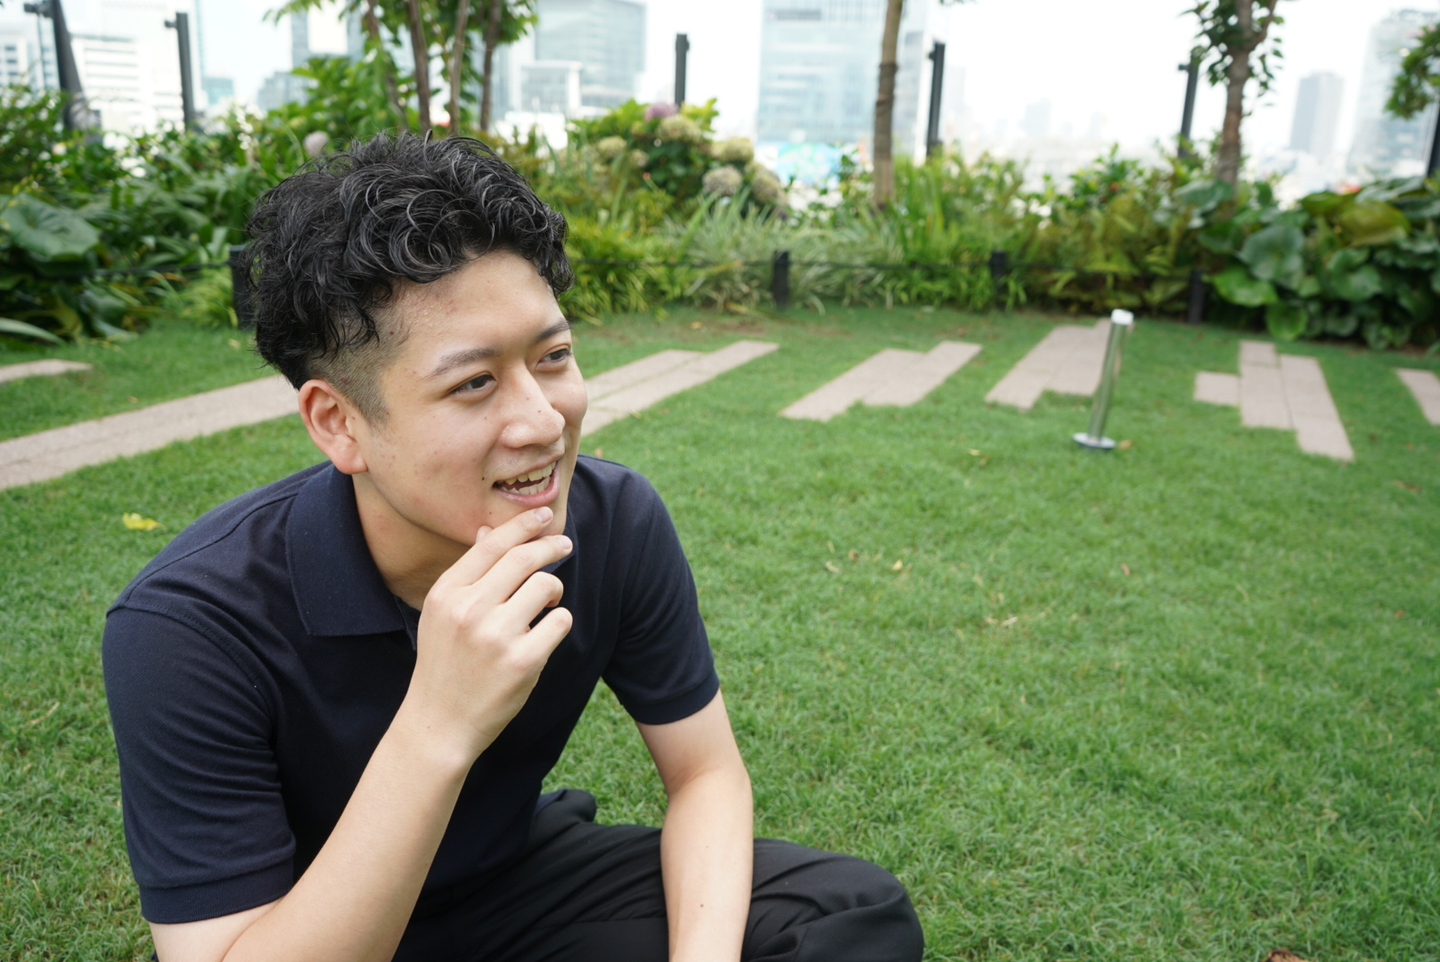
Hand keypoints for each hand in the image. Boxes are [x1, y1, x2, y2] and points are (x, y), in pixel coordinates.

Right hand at [403, 507, 573, 763]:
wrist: (440, 722)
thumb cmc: (445, 663)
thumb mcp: (443, 614)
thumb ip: (469, 574)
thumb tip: (488, 531)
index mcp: (447, 594)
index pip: (492, 545)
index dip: (522, 525)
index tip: (544, 516)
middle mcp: (468, 610)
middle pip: (524, 559)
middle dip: (550, 547)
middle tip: (564, 545)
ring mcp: (495, 636)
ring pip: (546, 586)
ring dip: (554, 591)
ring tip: (546, 606)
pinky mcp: (521, 662)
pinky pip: (559, 622)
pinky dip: (558, 622)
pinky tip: (545, 633)